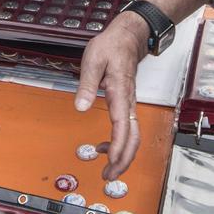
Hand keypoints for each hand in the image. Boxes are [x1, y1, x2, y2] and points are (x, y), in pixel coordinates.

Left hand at [76, 17, 145, 181]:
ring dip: (123, 156)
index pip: (122, 125)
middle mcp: (128, 102)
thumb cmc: (111, 46)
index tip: (111, 160)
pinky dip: (119, 144)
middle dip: (123, 160)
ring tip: (108, 170)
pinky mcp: (126, 105)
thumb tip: (80, 106)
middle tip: (108, 176)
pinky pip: (128, 129)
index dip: (118, 145)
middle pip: (133, 137)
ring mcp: (129, 105)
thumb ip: (86, 84)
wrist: (127, 38)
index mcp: (120, 92)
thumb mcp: (93, 60)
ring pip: (133, 136)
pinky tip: (104, 148)